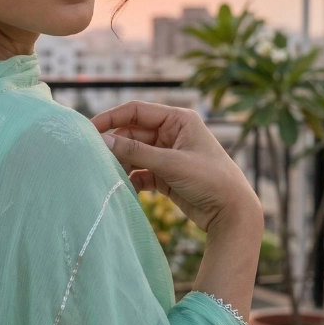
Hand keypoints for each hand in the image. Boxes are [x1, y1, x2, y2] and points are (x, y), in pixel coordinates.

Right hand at [90, 101, 261, 233]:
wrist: (233, 214)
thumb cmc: (210, 180)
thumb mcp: (171, 163)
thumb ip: (135, 152)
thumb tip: (102, 140)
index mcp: (178, 119)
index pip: (136, 111)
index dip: (111, 118)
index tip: (89, 129)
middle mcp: (172, 133)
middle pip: (133, 132)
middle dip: (115, 145)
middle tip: (95, 157)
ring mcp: (169, 154)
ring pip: (135, 153)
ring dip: (122, 163)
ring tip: (108, 174)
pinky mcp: (166, 175)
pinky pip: (141, 171)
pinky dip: (131, 178)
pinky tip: (124, 188)